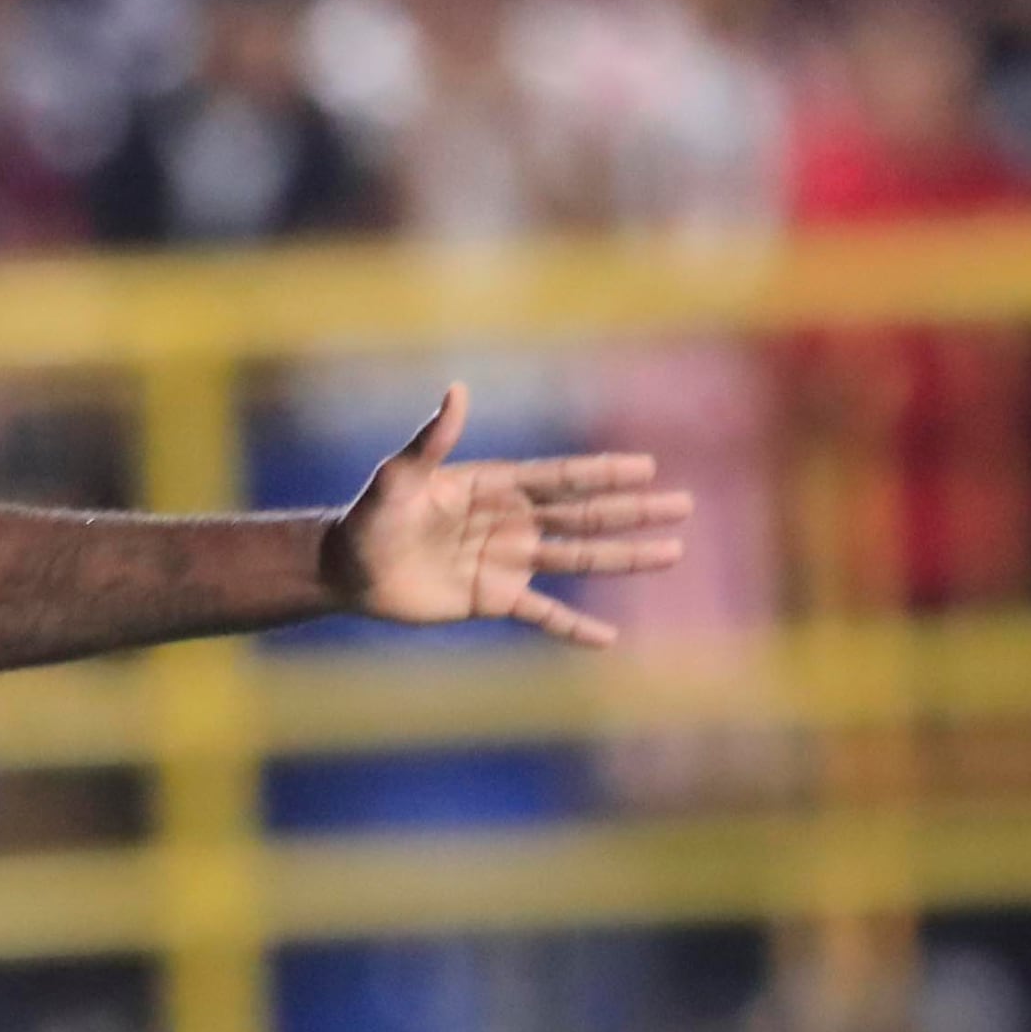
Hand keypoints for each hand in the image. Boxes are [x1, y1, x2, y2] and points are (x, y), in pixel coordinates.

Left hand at [320, 385, 692, 648]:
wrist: (346, 569)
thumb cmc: (369, 516)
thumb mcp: (400, 477)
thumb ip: (431, 440)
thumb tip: (456, 391)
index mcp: (496, 487)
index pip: (561, 479)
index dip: (604, 473)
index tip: (648, 467)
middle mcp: (511, 521)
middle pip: (585, 515)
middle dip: (634, 510)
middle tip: (684, 505)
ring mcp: (506, 561)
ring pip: (577, 558)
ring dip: (624, 557)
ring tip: (672, 552)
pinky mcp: (492, 599)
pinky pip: (542, 614)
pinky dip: (573, 628)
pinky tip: (608, 639)